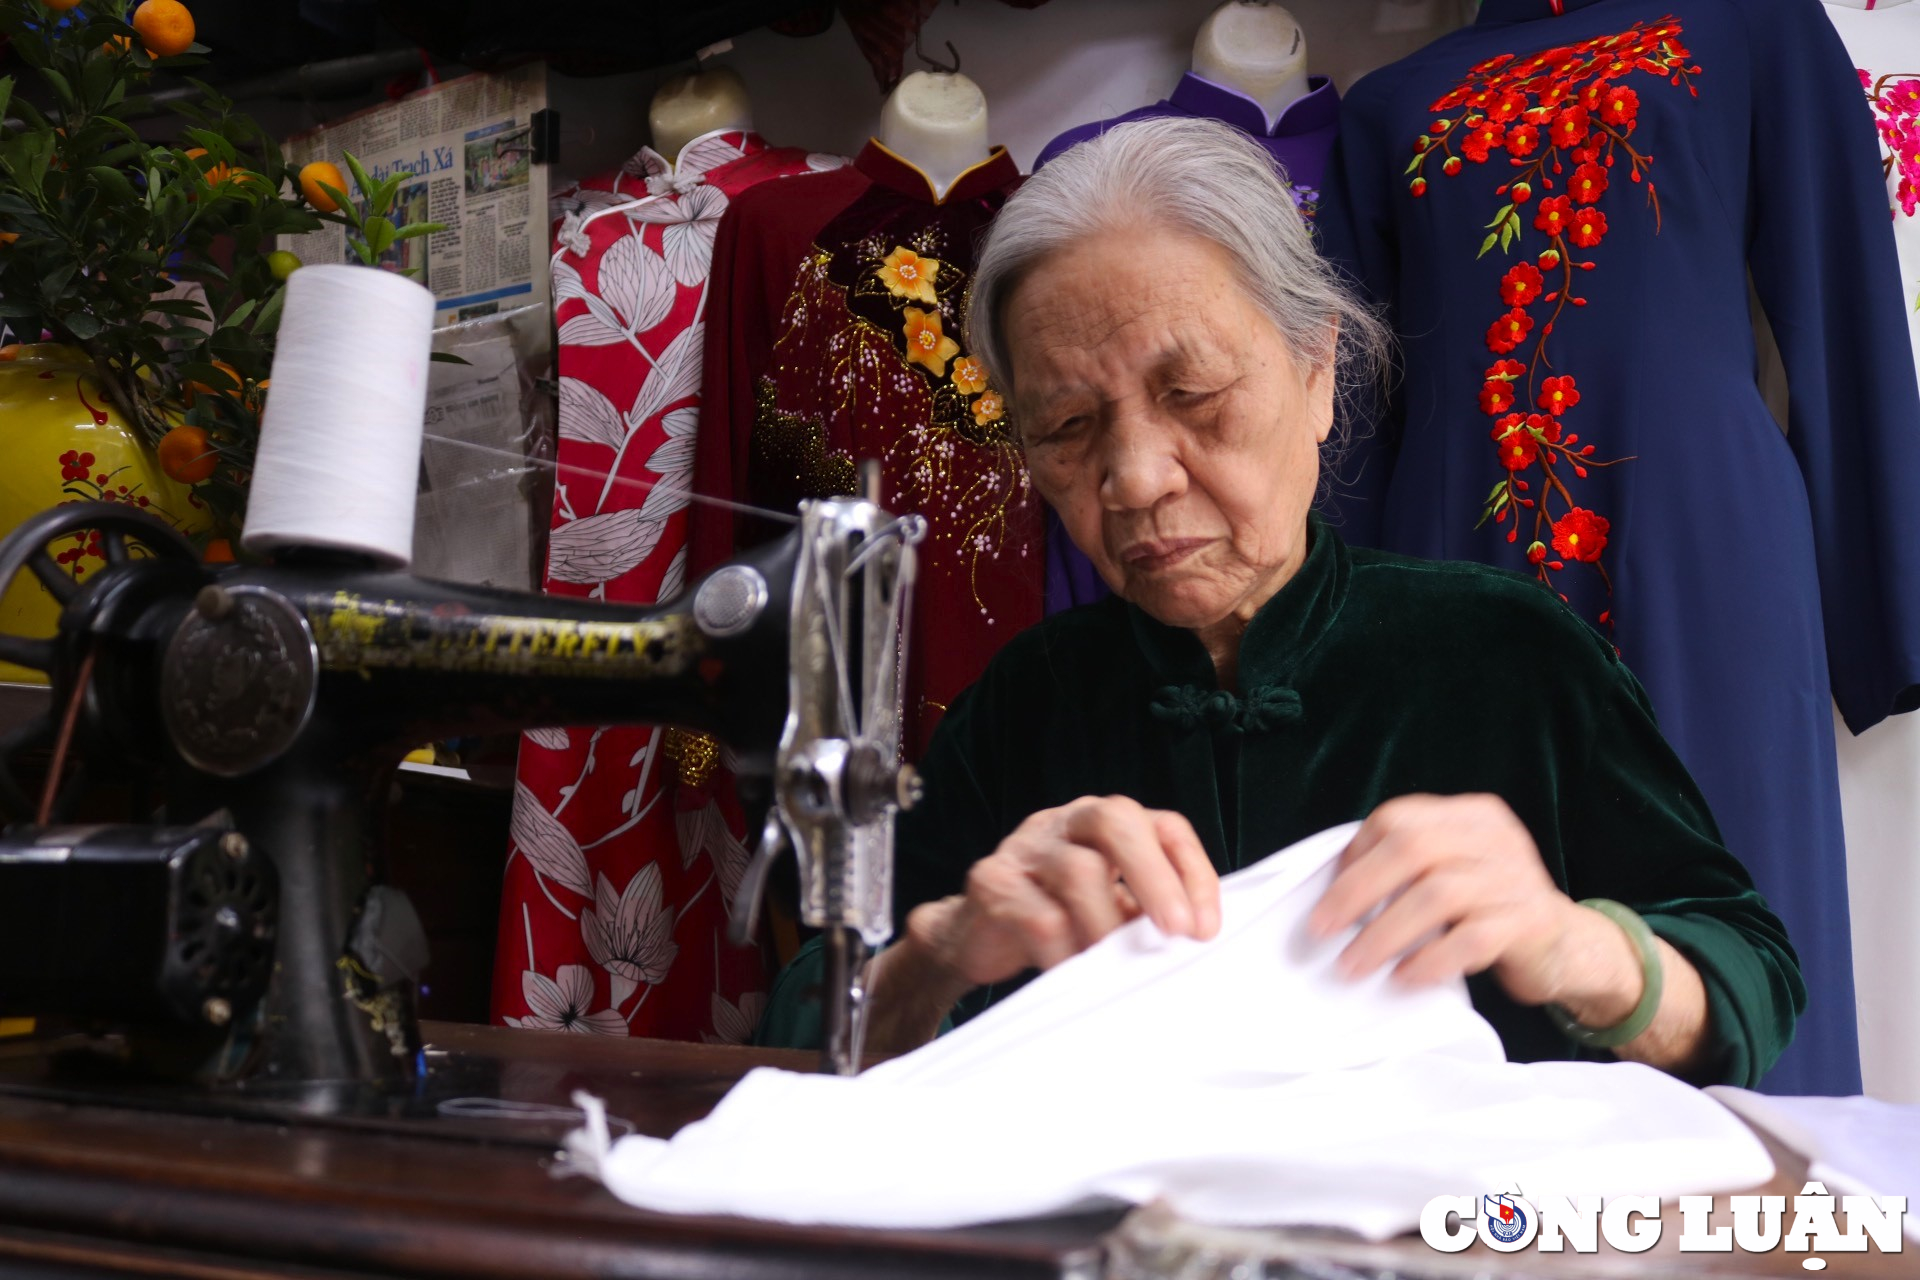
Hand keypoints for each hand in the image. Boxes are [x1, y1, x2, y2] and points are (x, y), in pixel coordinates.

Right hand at [903, 795, 1221, 991]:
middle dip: (1156, 877)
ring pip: (1078, 871)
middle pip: (1117, 820)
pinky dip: (1066, 953)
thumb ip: (1146, 912)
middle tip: (1179, 932)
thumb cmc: (1055, 918)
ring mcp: (1026, 846)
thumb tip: (1197, 940)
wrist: (972, 937)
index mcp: (1104, 823)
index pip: (1163, 826)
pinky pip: (1039, 916)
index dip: (1192, 871)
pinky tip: (1073, 974)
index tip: (1207, 929)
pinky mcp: (992, 880)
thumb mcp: (1110, 909)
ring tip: (1119, 967)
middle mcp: (1067, 821)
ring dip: (1109, 928)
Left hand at [1307, 793, 1601, 1007]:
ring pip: (1437, 895)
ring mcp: (1517, 878)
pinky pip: (1471, 938)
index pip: (1398, 819)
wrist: (1570, 951)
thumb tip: (1332, 892)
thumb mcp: (1454, 874)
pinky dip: (1430, 959)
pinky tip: (1405, 978)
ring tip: (1354, 965)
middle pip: (1412, 848)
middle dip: (1357, 891)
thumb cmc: (1491, 912)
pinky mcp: (1531, 923)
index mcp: (1470, 817)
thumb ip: (1409, 868)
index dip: (1355, 856)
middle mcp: (1496, 838)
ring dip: (1384, 934)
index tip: (1326, 896)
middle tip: (1322, 930)